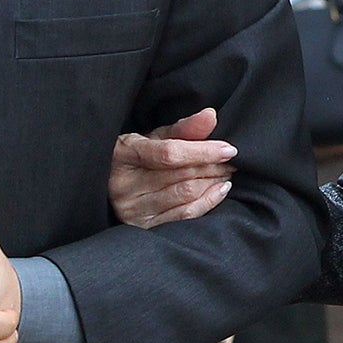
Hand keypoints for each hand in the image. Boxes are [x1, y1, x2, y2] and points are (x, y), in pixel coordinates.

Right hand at [110, 108, 236, 227]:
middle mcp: (124, 184)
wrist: (111, 184)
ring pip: (185, 195)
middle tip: (232, 161)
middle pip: (181, 175)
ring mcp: (132, 208)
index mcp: (124, 154)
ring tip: (226, 173)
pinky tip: (219, 190)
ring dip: (213, 183)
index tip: (229, 149)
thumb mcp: (155, 137)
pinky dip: (208, 202)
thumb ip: (184, 128)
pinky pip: (185, 216)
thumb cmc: (138, 156)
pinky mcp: (143, 226)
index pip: (170, 153)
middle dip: (213, 167)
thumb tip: (211, 115)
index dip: (203, 151)